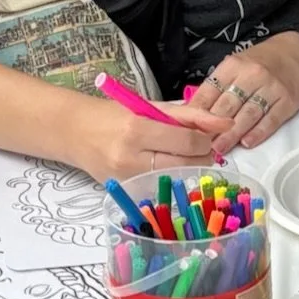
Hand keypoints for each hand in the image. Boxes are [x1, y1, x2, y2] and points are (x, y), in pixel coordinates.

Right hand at [69, 90, 222, 182]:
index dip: (204, 140)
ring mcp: (127, 179)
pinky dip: (169, 177)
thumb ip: (188, 116)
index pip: (187, 142)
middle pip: (185, 164)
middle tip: (198, 149)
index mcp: (137, 129)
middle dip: (200, 157)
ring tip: (179, 155)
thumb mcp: (150, 107)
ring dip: (186, 168)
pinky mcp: (126, 191)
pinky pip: (160, 187)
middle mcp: (131, 158)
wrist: (74, 133)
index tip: (204, 137)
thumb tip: (224, 124)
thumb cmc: (113, 115)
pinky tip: (163, 166)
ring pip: (175, 178)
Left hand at [185, 33, 298, 156]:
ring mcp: (271, 89)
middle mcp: (252, 75)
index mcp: (233, 66)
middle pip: (228, 105)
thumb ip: (218, 87)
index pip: (211, 90)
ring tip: (219, 149)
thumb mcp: (237, 65)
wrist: (298, 53)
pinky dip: (258, 133)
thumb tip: (193, 112)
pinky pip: (271, 120)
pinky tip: (247, 143)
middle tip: (199, 145)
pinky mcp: (287, 101)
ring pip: (247, 114)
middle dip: (212, 127)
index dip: (197, 111)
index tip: (187, 128)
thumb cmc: (262, 63)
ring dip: (232, 134)